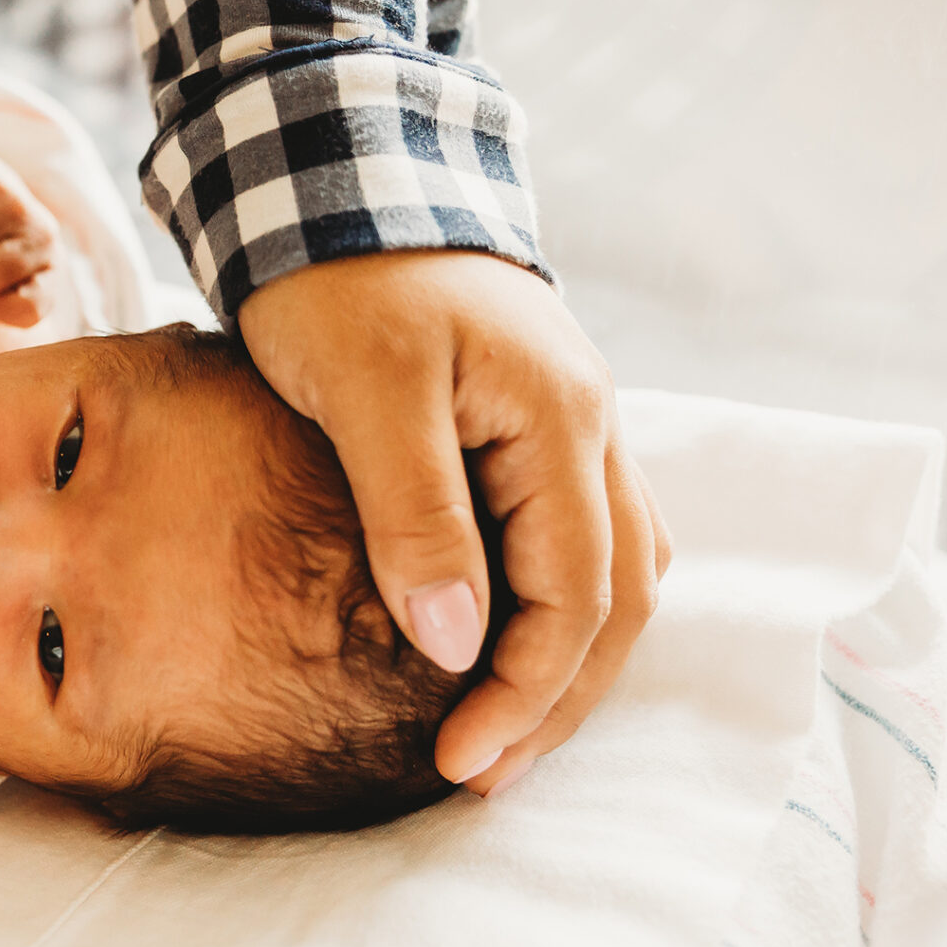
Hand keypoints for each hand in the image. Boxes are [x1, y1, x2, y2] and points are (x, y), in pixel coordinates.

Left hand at [237, 251, 670, 794]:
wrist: (331, 172)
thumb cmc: (337, 274)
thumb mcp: (366, 391)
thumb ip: (416, 513)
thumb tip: (458, 645)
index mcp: (560, 423)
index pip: (577, 600)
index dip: (525, 694)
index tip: (457, 763)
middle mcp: (585, 429)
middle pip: (614, 600)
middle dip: (555, 699)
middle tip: (478, 775)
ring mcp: (562, 425)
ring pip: (605, 569)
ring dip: (559, 658)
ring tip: (490, 729)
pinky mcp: (520, 424)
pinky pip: (566, 534)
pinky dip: (542, 603)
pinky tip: (485, 641)